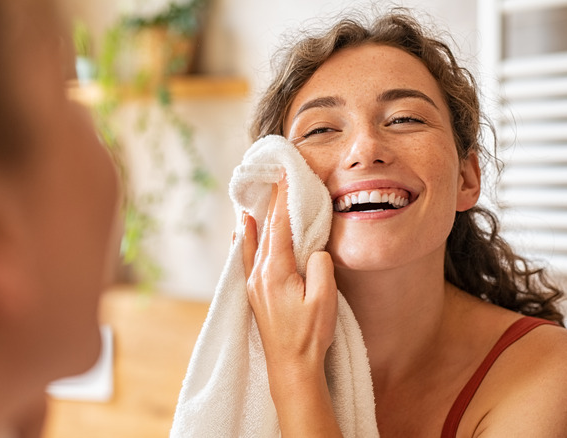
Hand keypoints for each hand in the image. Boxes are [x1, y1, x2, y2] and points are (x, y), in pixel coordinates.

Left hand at [242, 175, 341, 436]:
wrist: (291, 367)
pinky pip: (246, 257)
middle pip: (265, 230)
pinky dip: (245, 239)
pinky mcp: (255, 294)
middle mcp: (259, 274)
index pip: (280, 226)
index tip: (287, 176)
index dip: (284, 199)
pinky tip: (241, 231)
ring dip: (258, 217)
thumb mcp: (325, 299)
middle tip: (275, 177)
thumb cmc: (310, 335)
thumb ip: (320, 267)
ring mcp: (254, 285)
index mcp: (276, 271)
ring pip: (254, 242)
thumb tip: (314, 249)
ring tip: (256, 195)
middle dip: (272, 203)